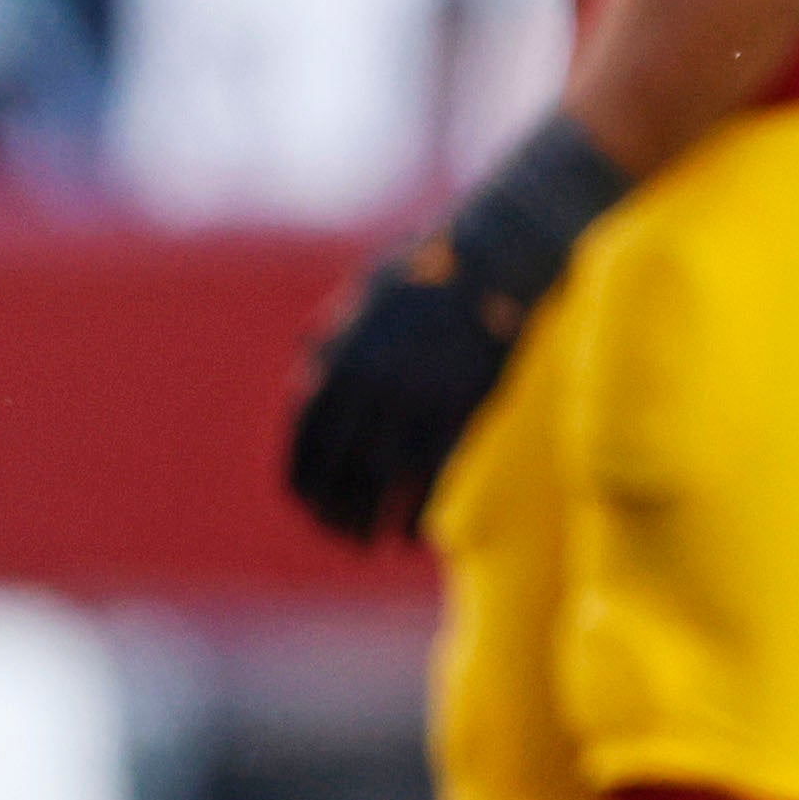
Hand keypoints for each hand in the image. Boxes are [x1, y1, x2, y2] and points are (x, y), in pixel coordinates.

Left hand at [281, 246, 523, 543]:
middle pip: (337, 470)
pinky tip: (413, 535)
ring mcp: (414, 401)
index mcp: (339, 359)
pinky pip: (430, 481)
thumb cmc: (434, 266)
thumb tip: (304, 367)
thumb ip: (333, 333)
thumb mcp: (366, 291)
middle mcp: (368, 386)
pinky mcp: (460, 412)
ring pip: (378, 485)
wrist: (497, 254)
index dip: (301, 480)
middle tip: (339, 535)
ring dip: (367, 524)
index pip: (305, 440)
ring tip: (369, 545)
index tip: (304, 504)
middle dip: (332, 512)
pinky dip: (416, 516)